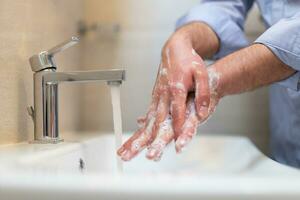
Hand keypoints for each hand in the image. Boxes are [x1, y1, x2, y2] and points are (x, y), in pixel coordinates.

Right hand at [117, 29, 218, 160]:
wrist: (174, 49)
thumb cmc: (189, 60)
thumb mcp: (202, 73)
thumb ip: (203, 93)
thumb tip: (202, 112)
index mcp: (176, 87)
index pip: (177, 112)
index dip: (177, 128)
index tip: (175, 144)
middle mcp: (164, 93)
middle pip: (157, 120)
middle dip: (150, 139)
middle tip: (143, 153)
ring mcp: (157, 94)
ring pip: (149, 118)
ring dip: (139, 135)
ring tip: (127, 149)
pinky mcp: (155, 95)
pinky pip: (149, 112)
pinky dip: (143, 126)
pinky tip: (138, 135)